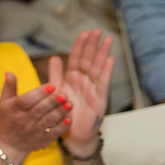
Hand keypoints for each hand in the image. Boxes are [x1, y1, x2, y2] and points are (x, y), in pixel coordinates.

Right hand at [0, 73, 68, 156]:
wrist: (8, 144)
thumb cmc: (7, 118)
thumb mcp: (4, 102)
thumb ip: (9, 87)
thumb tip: (9, 72)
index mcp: (14, 109)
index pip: (27, 100)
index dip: (39, 93)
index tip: (52, 85)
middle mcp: (23, 120)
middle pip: (40, 109)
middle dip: (52, 102)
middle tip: (64, 94)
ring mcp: (34, 131)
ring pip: (49, 120)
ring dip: (60, 112)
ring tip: (70, 104)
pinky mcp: (43, 139)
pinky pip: (54, 132)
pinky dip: (62, 126)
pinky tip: (69, 119)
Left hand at [50, 30, 114, 156]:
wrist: (72, 134)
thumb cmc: (66, 113)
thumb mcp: (57, 91)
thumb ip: (56, 75)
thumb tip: (54, 57)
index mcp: (73, 79)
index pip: (77, 59)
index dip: (81, 46)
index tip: (84, 32)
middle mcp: (85, 82)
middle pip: (90, 60)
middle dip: (93, 45)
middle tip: (98, 30)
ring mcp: (93, 89)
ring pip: (98, 68)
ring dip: (103, 53)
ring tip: (108, 39)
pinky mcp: (99, 99)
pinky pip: (103, 82)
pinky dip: (107, 71)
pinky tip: (110, 59)